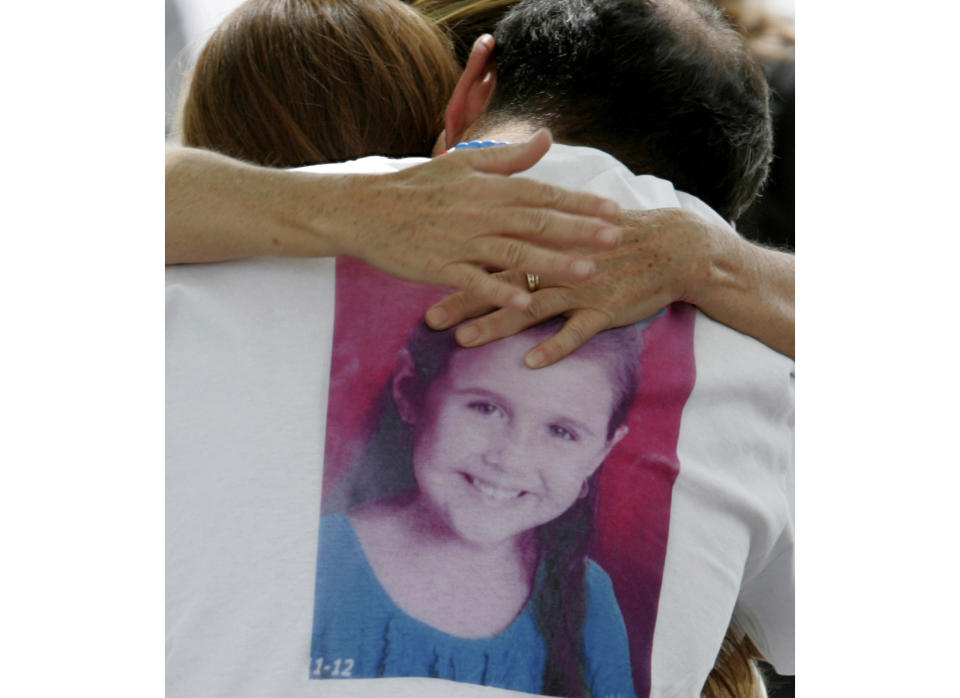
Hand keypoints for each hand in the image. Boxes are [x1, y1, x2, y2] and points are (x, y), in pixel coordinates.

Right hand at [339, 129, 622, 309]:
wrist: (366, 209)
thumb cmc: (416, 186)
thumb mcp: (462, 161)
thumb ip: (508, 156)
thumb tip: (546, 138)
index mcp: (489, 188)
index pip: (543, 193)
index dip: (580, 203)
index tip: (613, 210)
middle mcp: (480, 213)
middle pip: (537, 222)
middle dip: (579, 231)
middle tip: (616, 239)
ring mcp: (461, 241)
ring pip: (513, 253)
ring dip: (551, 264)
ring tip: (586, 272)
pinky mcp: (440, 267)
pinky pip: (474, 281)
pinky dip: (498, 292)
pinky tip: (524, 303)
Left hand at [425, 208, 721, 366]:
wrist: (671, 247)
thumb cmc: (617, 238)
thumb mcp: (575, 227)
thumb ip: (536, 235)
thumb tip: (501, 240)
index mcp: (547, 242)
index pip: (494, 254)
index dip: (460, 267)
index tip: (424, 276)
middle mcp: (558, 264)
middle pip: (502, 283)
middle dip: (464, 301)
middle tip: (429, 319)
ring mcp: (581, 287)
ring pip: (531, 308)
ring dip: (497, 324)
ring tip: (464, 340)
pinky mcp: (606, 309)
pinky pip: (577, 331)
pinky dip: (555, 346)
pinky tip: (531, 362)